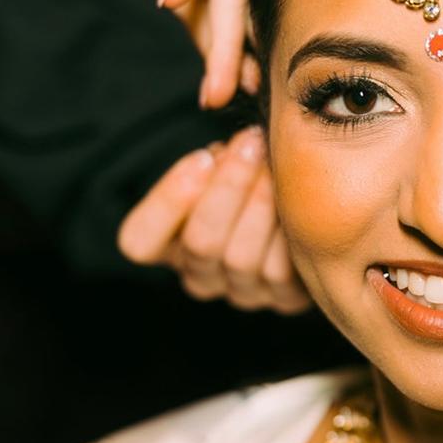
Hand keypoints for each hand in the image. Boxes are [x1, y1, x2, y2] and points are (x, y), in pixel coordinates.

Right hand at [118, 128, 309, 313]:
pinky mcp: (282, 299)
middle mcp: (199, 275)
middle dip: (227, 187)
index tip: (201, 158)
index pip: (139, 242)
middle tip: (250, 144)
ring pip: (240, 259)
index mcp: (166, 244)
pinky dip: (288, 231)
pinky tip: (298, 198)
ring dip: (261, 204)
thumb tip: (224, 143)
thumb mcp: (219, 161)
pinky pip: (281, 272)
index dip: (166, 202)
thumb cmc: (250, 175)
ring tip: (276, 164)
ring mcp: (241, 292)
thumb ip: (209, 157)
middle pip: (200, 244)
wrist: (303, 207)